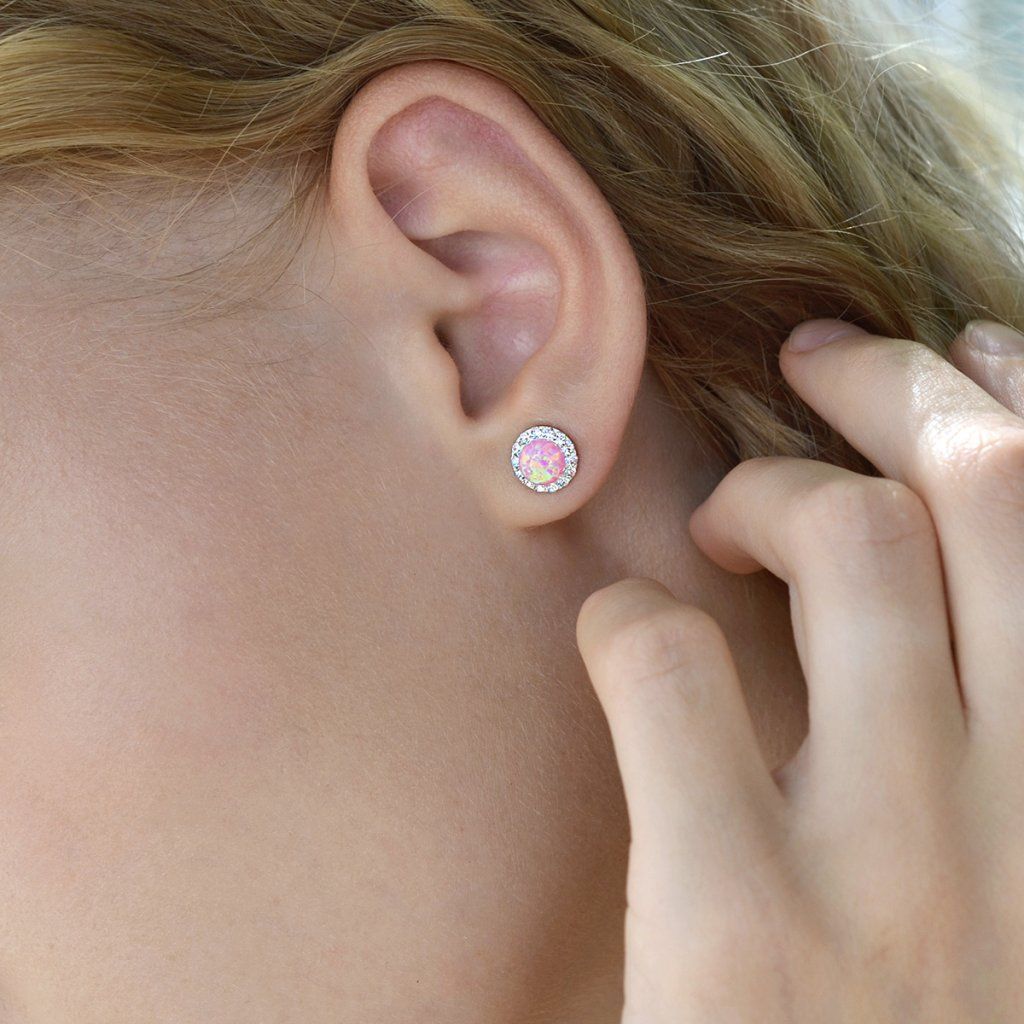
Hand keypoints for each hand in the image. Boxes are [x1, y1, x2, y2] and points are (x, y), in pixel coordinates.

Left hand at [576, 318, 1023, 1022]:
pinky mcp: (742, 929)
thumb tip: (944, 590)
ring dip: (769, 492)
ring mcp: (898, 867)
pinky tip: (625, 635)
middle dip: (892, 389)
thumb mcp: (1021, 874)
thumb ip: (1003, 736)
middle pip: (984, 491)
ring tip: (721, 524)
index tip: (963, 356)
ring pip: (853, 547)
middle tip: (810, 366)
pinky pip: (672, 669)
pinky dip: (632, 621)